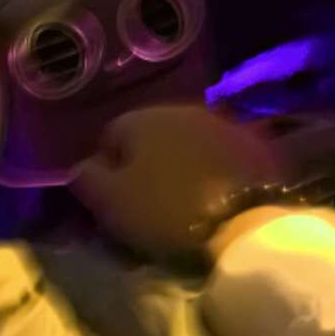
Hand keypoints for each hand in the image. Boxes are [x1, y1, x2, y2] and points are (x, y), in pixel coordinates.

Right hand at [70, 106, 281, 258]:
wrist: (246, 225)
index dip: (106, 173)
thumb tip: (81, 167)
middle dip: (143, 167)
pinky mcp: (253, 145)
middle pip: (149, 139)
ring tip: (182, 204)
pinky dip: (210, 172)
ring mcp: (220, 124)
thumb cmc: (165, 211)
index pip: (109, 138)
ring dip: (178, 168)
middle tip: (146, 206)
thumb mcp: (109, 201)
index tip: (113, 203)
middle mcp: (180, 110)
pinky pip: (218, 157)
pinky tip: (213, 198)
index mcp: (141, 118)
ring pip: (185, 146)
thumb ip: (86, 178)